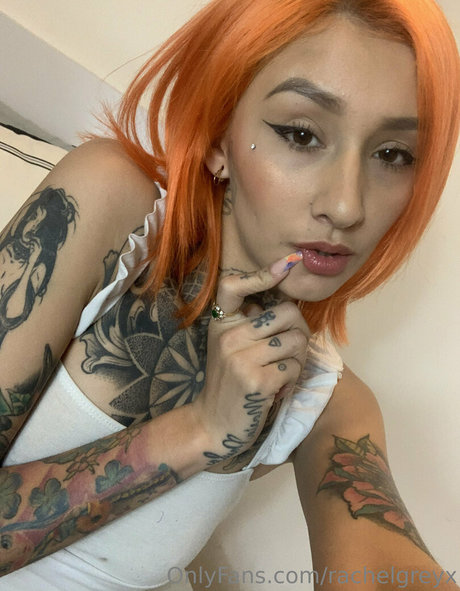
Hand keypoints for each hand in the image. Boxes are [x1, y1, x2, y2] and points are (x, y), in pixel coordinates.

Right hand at [190, 252, 309, 465]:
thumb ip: (249, 323)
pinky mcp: (258, 381)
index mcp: (221, 324)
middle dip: (299, 330)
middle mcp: (229, 336)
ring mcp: (242, 358)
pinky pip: (295, 367)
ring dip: (299, 357)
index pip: (234, 286)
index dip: (262, 274)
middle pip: (287, 312)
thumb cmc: (229, 382)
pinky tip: (279, 387)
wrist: (213, 425)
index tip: (287, 265)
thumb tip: (284, 299)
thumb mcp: (230, 347)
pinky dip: (294, 378)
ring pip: (296, 340)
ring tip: (284, 370)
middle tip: (291, 349)